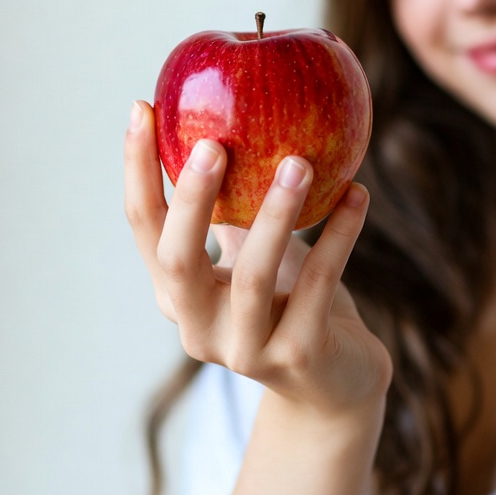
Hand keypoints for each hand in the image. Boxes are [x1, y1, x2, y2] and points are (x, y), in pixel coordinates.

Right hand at [124, 101, 392, 418]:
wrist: (335, 386)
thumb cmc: (291, 304)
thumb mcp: (255, 256)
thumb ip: (234, 211)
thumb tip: (230, 125)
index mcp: (179, 295)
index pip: (144, 229)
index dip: (137, 171)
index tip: (142, 108)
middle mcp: (200, 327)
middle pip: (179, 260)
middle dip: (192, 199)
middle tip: (215, 141)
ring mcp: (248, 349)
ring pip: (253, 276)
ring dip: (277, 214)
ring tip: (301, 161)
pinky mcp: (299, 356)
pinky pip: (319, 284)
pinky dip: (340, 235)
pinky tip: (358, 193)